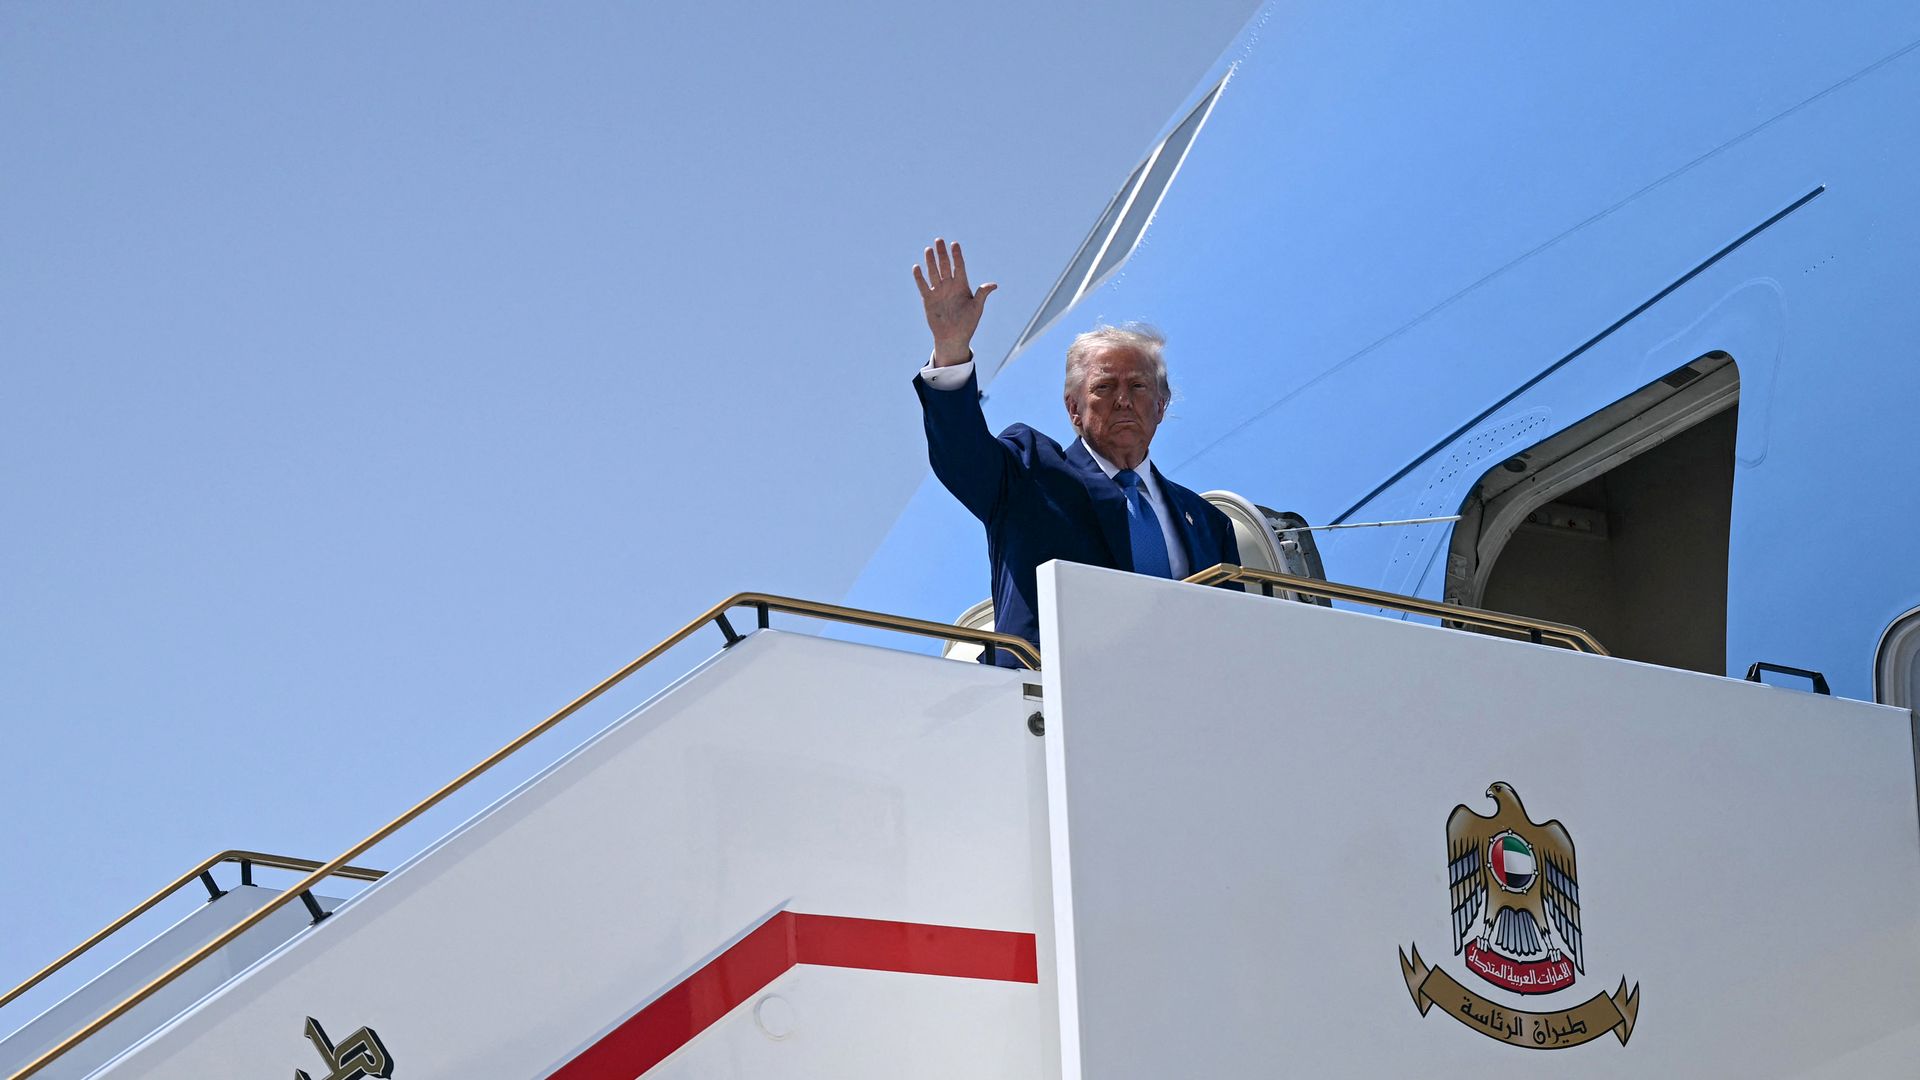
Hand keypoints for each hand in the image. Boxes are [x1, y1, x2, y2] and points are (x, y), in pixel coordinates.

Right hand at [913, 237, 996, 365]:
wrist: (954, 337)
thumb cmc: (968, 323)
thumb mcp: (977, 308)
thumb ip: (982, 294)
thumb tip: (994, 285)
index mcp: (962, 285)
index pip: (959, 266)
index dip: (957, 255)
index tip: (955, 244)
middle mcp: (949, 285)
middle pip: (944, 265)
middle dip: (942, 253)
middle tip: (939, 240)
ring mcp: (938, 291)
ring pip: (933, 272)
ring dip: (931, 261)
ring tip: (929, 249)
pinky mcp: (929, 299)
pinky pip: (923, 286)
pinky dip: (919, 277)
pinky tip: (917, 267)